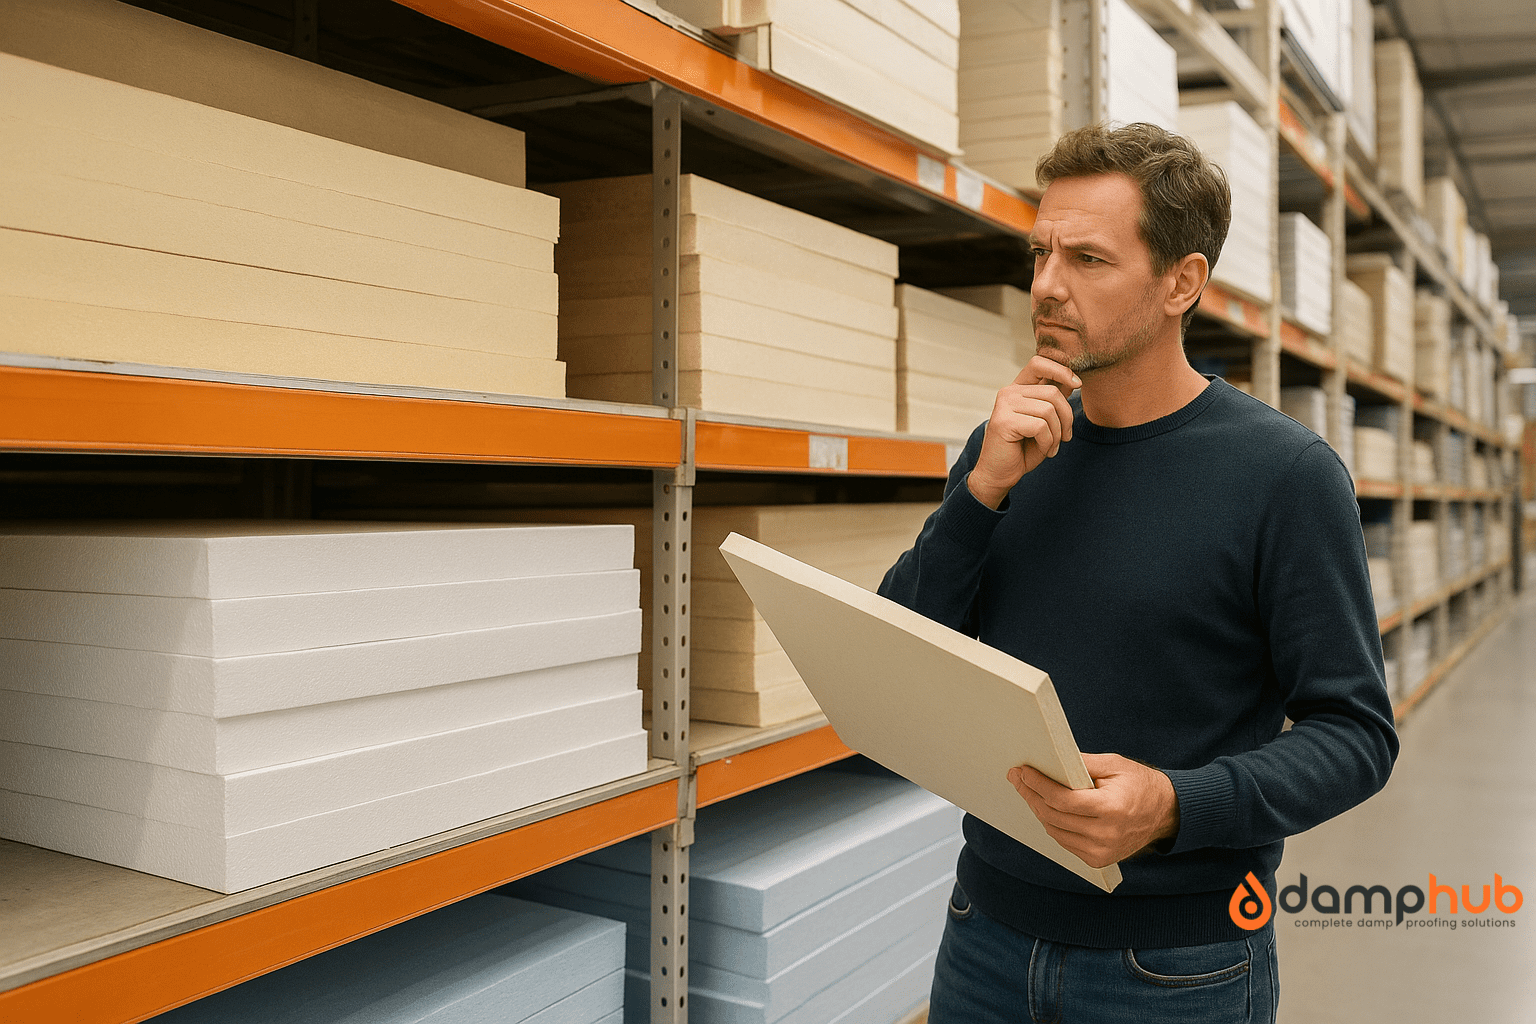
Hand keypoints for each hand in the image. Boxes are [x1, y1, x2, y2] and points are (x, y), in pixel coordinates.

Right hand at [966, 355, 1080, 509]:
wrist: (999, 475)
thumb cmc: (1022, 450)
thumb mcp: (1043, 422)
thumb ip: (1053, 401)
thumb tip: (1073, 382)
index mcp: (1017, 389)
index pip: (1039, 363)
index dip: (1061, 370)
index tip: (1077, 385)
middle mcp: (1008, 393)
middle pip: (1053, 392)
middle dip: (1067, 417)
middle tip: (1065, 437)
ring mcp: (1004, 406)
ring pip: (1049, 410)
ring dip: (1057, 433)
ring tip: (1051, 446)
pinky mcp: (1004, 422)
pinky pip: (1041, 427)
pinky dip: (1048, 442)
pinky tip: (1043, 450)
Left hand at [1007, 753, 1179, 868]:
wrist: (1166, 814)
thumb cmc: (1140, 784)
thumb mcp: (1114, 765)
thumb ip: (1081, 762)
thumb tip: (1049, 758)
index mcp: (1111, 808)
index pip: (1062, 800)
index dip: (1037, 785)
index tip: (1021, 771)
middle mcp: (1105, 834)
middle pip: (1053, 816)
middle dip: (1031, 795)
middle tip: (1016, 778)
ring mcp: (1102, 851)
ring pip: (1054, 831)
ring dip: (1038, 810)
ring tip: (1027, 791)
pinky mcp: (1099, 860)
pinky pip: (1064, 842)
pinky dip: (1052, 825)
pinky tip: (1046, 808)